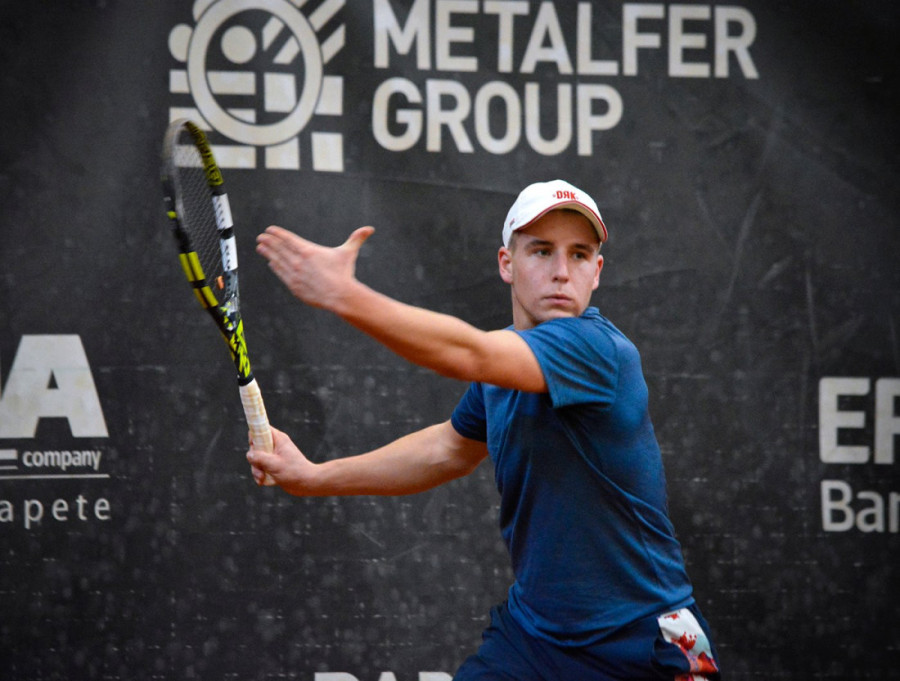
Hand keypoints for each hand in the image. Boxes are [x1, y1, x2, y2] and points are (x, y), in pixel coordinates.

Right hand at [247, 426, 318, 493]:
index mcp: (278, 439)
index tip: (253, 446)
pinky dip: (261, 475)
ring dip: (256, 470)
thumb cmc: (294, 472)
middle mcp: (276, 446)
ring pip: (258, 459)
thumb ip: (259, 458)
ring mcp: (275, 456)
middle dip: (254, 460)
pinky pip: (262, 467)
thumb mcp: (274, 464)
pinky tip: (263, 482)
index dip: (254, 436)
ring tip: (261, 479)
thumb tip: (249, 455)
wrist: (307, 483)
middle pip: (256, 447)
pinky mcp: (275, 466)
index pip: (261, 429)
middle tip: (259, 470)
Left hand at [256, 225, 373, 311]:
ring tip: (260, 247)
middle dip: (269, 241)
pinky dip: (275, 267)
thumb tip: (370, 229)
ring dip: (268, 253)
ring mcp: (294, 274)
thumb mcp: (348, 253)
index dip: (278, 233)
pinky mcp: (294, 286)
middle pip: (279, 248)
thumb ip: (356, 239)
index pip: (288, 239)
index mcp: (308, 251)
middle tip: (261, 237)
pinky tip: (271, 263)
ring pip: (277, 260)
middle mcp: (298, 261)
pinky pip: (281, 274)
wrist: (339, 295)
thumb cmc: (344, 273)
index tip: (269, 230)